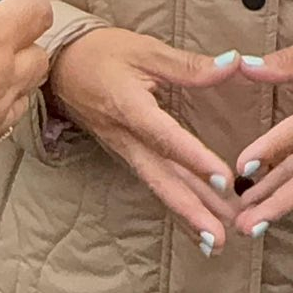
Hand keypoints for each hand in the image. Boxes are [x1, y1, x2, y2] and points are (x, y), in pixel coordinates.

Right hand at [50, 30, 240, 253]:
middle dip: (191, 210)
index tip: (224, 179)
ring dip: (188, 215)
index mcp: (130, 107)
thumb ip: (189, 64)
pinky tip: (197, 225)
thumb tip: (233, 62)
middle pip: (161, 179)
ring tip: (217, 242)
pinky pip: (155, 183)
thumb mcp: (145, 50)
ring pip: (160, 187)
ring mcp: (125, 151)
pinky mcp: (128, 155)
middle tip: (219, 237)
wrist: (59, 66)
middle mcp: (126, 137)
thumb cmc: (102, 54)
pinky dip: (177, 205)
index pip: (165, 137)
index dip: (194, 158)